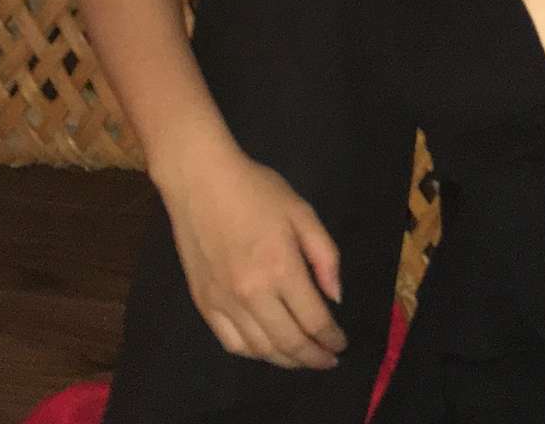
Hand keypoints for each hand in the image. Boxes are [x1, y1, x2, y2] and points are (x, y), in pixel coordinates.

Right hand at [160, 146, 346, 368]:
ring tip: (303, 359)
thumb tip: (335, 297)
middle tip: (328, 359)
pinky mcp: (204, 304)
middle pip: (288, 341)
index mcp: (281, 268)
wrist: (202, 184)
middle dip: (313, 357)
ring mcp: (224, 302)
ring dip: (286, 360)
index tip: (342, 344)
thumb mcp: (302, 213)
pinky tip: (268, 350)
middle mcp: (252, 293)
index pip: (313, 319)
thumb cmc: (258, 191)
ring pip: (260, 349)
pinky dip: (254, 353)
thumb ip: (324, 256)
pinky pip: (231, 343)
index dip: (331, 338)